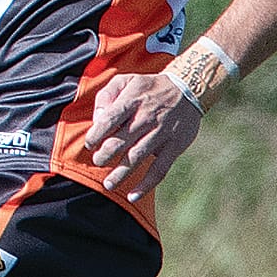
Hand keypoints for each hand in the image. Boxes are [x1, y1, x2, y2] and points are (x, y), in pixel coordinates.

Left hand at [86, 71, 201, 201]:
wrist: (187, 89)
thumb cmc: (149, 87)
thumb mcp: (126, 80)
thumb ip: (107, 95)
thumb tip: (96, 119)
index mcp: (132, 100)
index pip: (110, 119)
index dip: (96, 134)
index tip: (90, 144)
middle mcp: (146, 117)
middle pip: (121, 141)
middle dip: (105, 155)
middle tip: (98, 162)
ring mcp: (161, 133)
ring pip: (137, 158)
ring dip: (120, 174)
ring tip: (108, 184)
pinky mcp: (174, 146)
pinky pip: (159, 169)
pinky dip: (146, 185)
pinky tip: (133, 196)